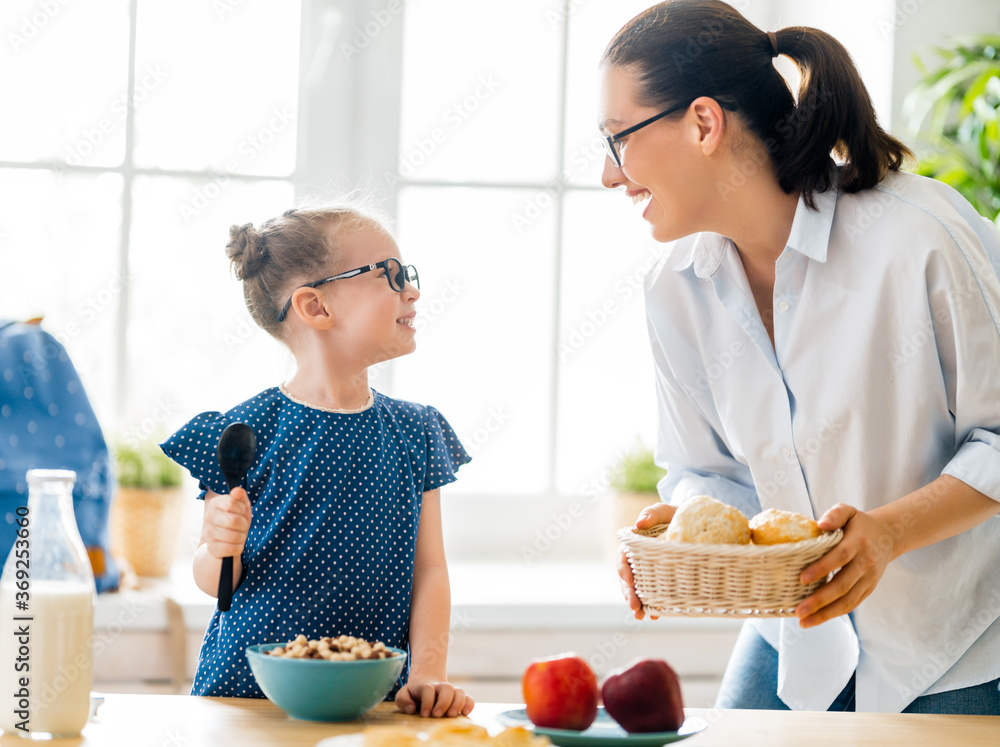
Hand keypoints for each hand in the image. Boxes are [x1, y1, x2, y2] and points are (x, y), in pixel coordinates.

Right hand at [202, 488, 251, 559]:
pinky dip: (238, 547)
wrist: (225, 540)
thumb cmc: (236, 519)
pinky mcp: (212, 548)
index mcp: (215, 503)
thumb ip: (240, 496)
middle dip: (243, 524)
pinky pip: (231, 549)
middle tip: (241, 525)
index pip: (231, 503)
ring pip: (234, 536)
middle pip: (233, 520)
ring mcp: (208, 534)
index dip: (241, 509)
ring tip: (238, 534)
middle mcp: (208, 517)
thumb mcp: (241, 506)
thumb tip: (237, 490)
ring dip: (241, 537)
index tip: (240, 512)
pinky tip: (234, 544)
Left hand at [394, 679, 473, 717]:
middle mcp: (440, 687)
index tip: (424, 714)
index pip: (428, 689)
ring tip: (451, 715)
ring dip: (457, 703)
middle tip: (437, 715)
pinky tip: (464, 713)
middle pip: (447, 688)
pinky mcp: (460, 699)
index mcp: (426, 686)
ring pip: (459, 692)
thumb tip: (411, 708)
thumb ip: (402, 700)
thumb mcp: (403, 695)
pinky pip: (469, 698)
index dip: (427, 701)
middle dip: (443, 702)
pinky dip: (469, 705)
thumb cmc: (414, 695)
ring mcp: (451, 692)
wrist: (426, 686)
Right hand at [617, 502, 675, 619]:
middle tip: (634, 607)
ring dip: (637, 604)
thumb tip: (639, 523)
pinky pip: (654, 595)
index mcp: (635, 544)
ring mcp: (651, 571)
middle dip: (628, 593)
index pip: (623, 558)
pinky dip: (653, 606)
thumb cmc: (677, 516)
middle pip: (628, 579)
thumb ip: (652, 513)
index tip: (630, 581)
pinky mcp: (662, 580)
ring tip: (640, 617)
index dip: (623, 570)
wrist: (697, 525)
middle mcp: (640, 560)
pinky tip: (655, 616)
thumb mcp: (666, 511)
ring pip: (638, 590)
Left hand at [794, 503, 893, 627]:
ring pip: (848, 601)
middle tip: (799, 610)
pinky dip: (834, 614)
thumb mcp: (848, 511)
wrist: (888, 536)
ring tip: (804, 622)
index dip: (822, 568)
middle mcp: (865, 563)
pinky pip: (852, 604)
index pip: (840, 557)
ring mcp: (869, 579)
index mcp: (858, 542)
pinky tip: (817, 619)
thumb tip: (820, 524)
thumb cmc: (859, 524)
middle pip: (843, 585)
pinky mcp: (869, 589)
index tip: (802, 579)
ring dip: (826, 614)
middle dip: (820, 600)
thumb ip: (835, 515)